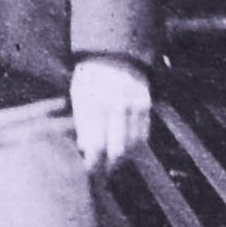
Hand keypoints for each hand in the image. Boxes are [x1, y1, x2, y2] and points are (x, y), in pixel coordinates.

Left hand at [69, 54, 154, 175]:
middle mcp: (118, 106)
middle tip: (98, 174)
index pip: (96, 146)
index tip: (86, 173)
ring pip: (133, 146)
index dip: (91, 165)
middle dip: (107, 168)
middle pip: (117, 151)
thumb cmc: (90, 77)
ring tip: (110, 164)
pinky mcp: (147, 106)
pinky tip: (124, 150)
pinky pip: (144, 135)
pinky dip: (134, 147)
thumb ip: (82, 123)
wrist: (114, 52)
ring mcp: (135, 106)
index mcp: (96, 103)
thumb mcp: (78, 96)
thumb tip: (85, 150)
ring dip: (122, 160)